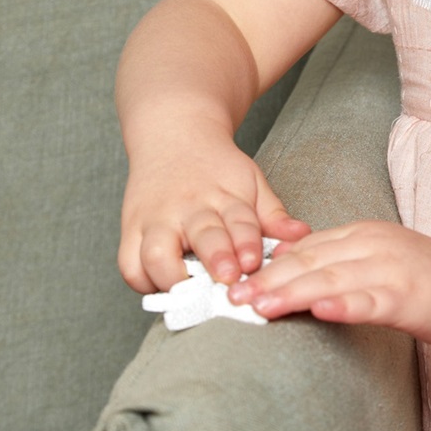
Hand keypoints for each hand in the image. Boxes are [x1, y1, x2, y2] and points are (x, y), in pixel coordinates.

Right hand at [118, 134, 309, 293]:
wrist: (173, 136)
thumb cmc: (217, 168)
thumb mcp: (251, 181)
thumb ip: (273, 214)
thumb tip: (300, 236)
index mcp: (223, 196)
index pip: (239, 220)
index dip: (247, 243)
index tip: (253, 263)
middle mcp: (188, 208)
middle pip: (201, 235)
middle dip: (215, 259)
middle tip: (228, 279)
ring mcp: (156, 220)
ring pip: (156, 253)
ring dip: (172, 277)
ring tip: (190, 294)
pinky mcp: (131, 230)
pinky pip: (130, 263)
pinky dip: (143, 281)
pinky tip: (162, 289)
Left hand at [228, 221, 430, 345]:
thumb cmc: (420, 273)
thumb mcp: (373, 253)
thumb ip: (335, 255)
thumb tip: (285, 260)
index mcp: (360, 234)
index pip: (306, 248)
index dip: (269, 265)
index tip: (235, 282)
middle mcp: (371, 246)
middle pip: (311, 261)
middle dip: (269, 279)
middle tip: (234, 297)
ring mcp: (389, 270)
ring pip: (333, 279)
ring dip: (293, 292)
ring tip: (261, 305)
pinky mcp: (406, 296)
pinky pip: (371, 301)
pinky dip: (344, 304)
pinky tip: (321, 310)